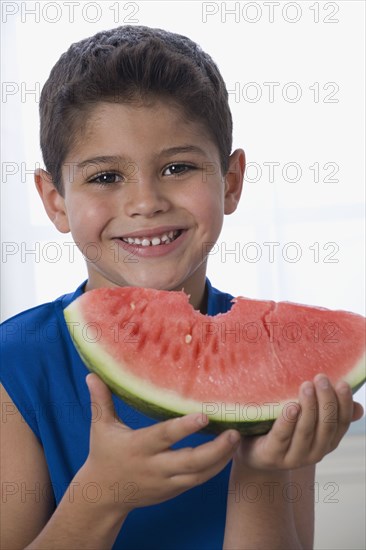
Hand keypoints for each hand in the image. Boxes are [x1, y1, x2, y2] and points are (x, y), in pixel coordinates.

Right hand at [81, 373, 240, 512]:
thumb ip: (100, 400)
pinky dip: (214, 469)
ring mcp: (166, 482)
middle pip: (189, 462)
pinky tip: (227, 453)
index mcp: (139, 447)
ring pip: (198, 475)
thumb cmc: (103, 454)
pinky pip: (197, 481)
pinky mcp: (172, 491)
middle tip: (234, 433)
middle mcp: (155, 467)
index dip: (184, 428)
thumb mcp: (100, 427)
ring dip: (220, 459)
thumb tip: (92, 374)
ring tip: (236, 439)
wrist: (103, 496)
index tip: (204, 416)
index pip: (164, 436)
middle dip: (214, 450)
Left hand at [234, 374, 363, 470]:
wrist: (254, 453)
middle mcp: (315, 452)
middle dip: (326, 401)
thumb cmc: (284, 429)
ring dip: (308, 408)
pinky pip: (282, 437)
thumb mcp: (308, 420)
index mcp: (327, 442)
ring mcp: (293, 457)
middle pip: (326, 426)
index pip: (342, 423)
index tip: (342, 383)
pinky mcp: (272, 456)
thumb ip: (329, 412)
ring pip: (306, 431)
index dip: (344, 404)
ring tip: (306, 386)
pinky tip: (291, 406)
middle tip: (321, 378)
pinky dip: (288, 421)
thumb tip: (359, 408)